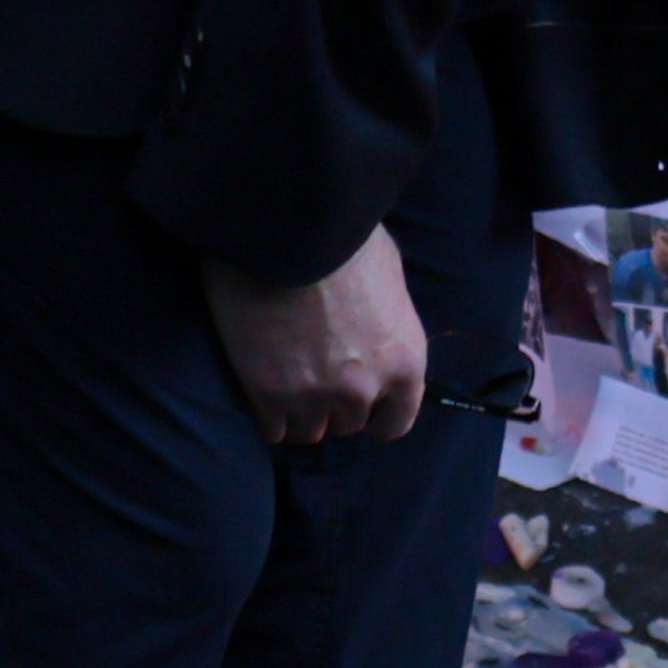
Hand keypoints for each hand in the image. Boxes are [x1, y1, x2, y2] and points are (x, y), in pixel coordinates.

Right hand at [203, 225, 426, 446]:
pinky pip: (272, 431)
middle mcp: (364, 388)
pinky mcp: (267, 394)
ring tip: (286, 384)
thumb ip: (386, 320)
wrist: (289, 234)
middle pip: (348, 425)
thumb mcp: (389, 277)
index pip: (396, 423)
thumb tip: (375, 329)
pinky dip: (268, 416)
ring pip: (309, 433)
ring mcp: (314, 396)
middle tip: (315, 375)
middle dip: (334, 405)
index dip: (376, 413)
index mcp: (404, 361)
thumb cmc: (345, 241)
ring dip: (300, 413)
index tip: (361, 400)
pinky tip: (262, 390)